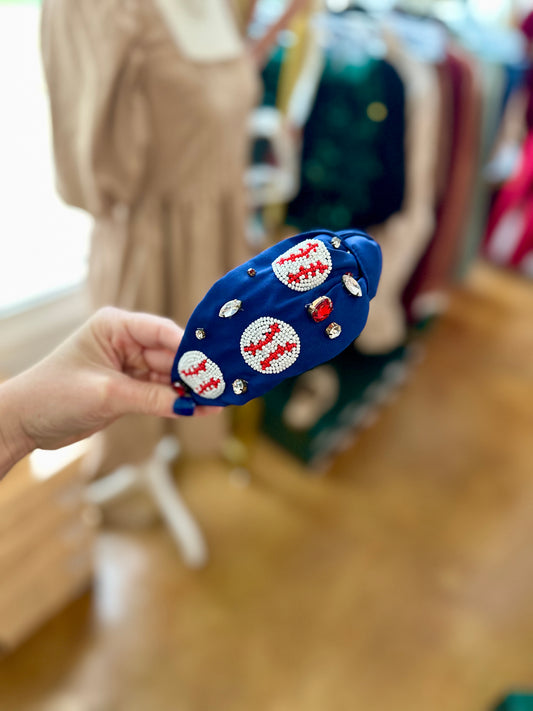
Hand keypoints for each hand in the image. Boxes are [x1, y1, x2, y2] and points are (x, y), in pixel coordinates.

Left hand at [0, 307, 219, 473]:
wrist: (25, 422)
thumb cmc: (53, 395)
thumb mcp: (106, 394)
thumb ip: (151, 398)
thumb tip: (192, 404)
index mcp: (115, 326)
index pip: (162, 331)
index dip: (189, 347)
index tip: (215, 362)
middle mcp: (125, 341)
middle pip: (170, 355)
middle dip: (195, 372)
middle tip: (224, 386)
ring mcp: (128, 366)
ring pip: (168, 376)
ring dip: (190, 390)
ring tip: (219, 401)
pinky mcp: (128, 388)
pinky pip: (160, 393)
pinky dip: (177, 401)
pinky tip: (200, 409)